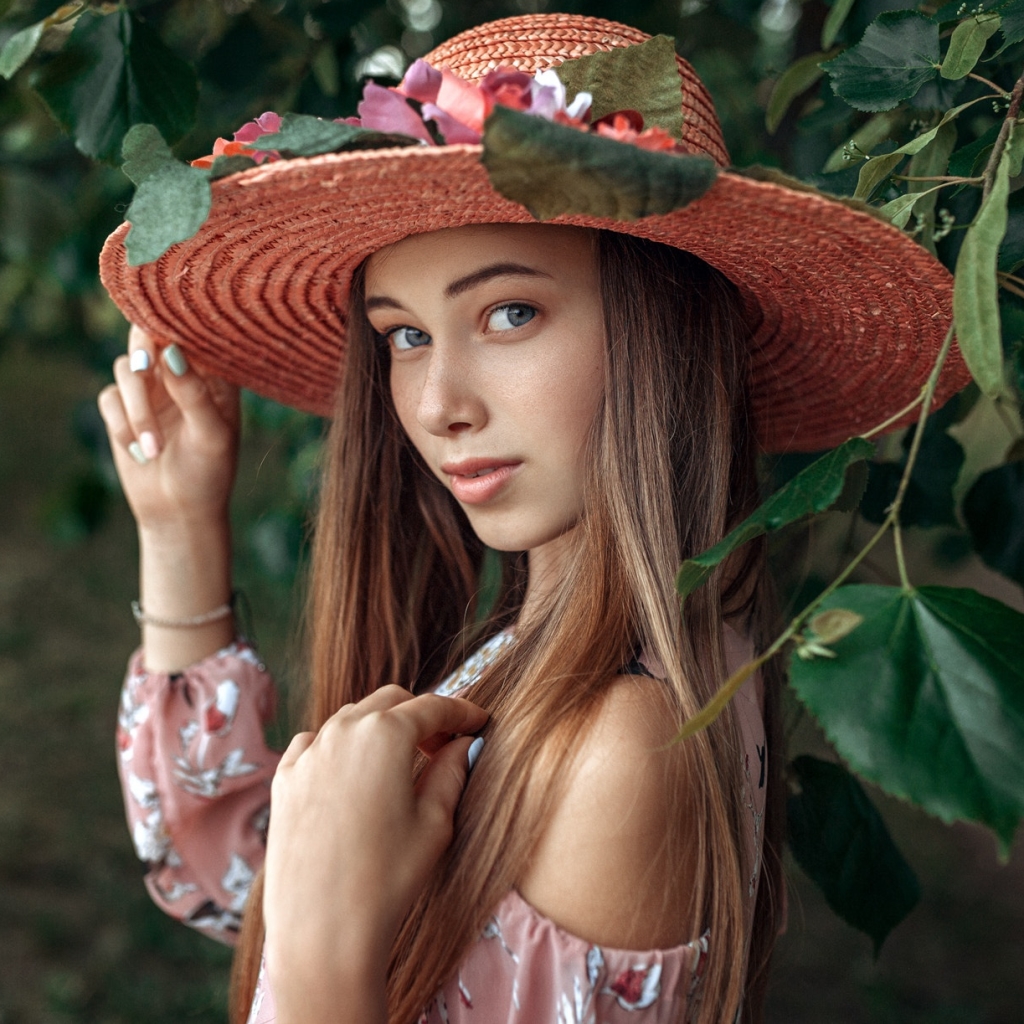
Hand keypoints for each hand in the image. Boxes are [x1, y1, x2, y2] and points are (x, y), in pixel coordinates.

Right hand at [97, 325, 239, 531]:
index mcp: (215, 374)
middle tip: (145, 368)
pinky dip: (122, 424)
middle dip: (145, 350)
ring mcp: (151, 387)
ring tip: (153, 447)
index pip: (196, 331)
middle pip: (151, 333)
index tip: (168, 336)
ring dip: (137, 408)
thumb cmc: (209, 472)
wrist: (180, 511)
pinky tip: (141, 452)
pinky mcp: (124, 407)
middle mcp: (182, 372)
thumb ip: (193, 393)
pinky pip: (110, 397)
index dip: (177, 324)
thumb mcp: (211, 435)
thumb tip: (172, 352)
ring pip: (128, 368)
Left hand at [263, 686, 487, 1023]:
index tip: (480, 720)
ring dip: (381, 728)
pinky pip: (316, 744)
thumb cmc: (388, 880)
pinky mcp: (284, 780)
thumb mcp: (435, 823)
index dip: (463, 711)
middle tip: (445, 742)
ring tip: (403, 760)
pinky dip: (341, 747)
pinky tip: (354, 773)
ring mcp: (308, 754)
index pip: (434, 707)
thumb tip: (463, 745)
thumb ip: (451, 772)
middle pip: (391, 702)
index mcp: (386, 734)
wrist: (322, 933)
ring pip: (352, 718)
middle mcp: (342, 731)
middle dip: (421, 715)